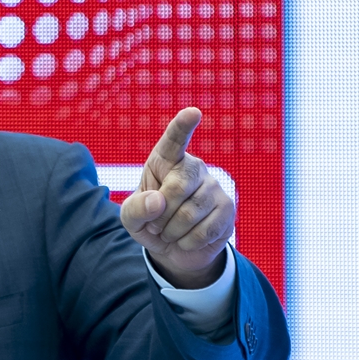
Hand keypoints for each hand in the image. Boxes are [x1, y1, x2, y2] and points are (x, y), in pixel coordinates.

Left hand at [120, 108, 234, 288]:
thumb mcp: (131, 218)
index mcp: (166, 159)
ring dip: (172, 232)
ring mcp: (214, 186)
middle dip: (161, 215)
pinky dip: (188, 242)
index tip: (193, 112)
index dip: (183, 126)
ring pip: (190, 214)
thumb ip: (135, 209)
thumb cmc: (150, 222)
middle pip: (178, 188)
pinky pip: (205, 230)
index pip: (174, 139)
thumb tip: (158, 202)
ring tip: (170, 231)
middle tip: (155, 224)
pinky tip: (186, 239)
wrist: (173, 247)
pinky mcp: (228, 208)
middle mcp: (194, 166)